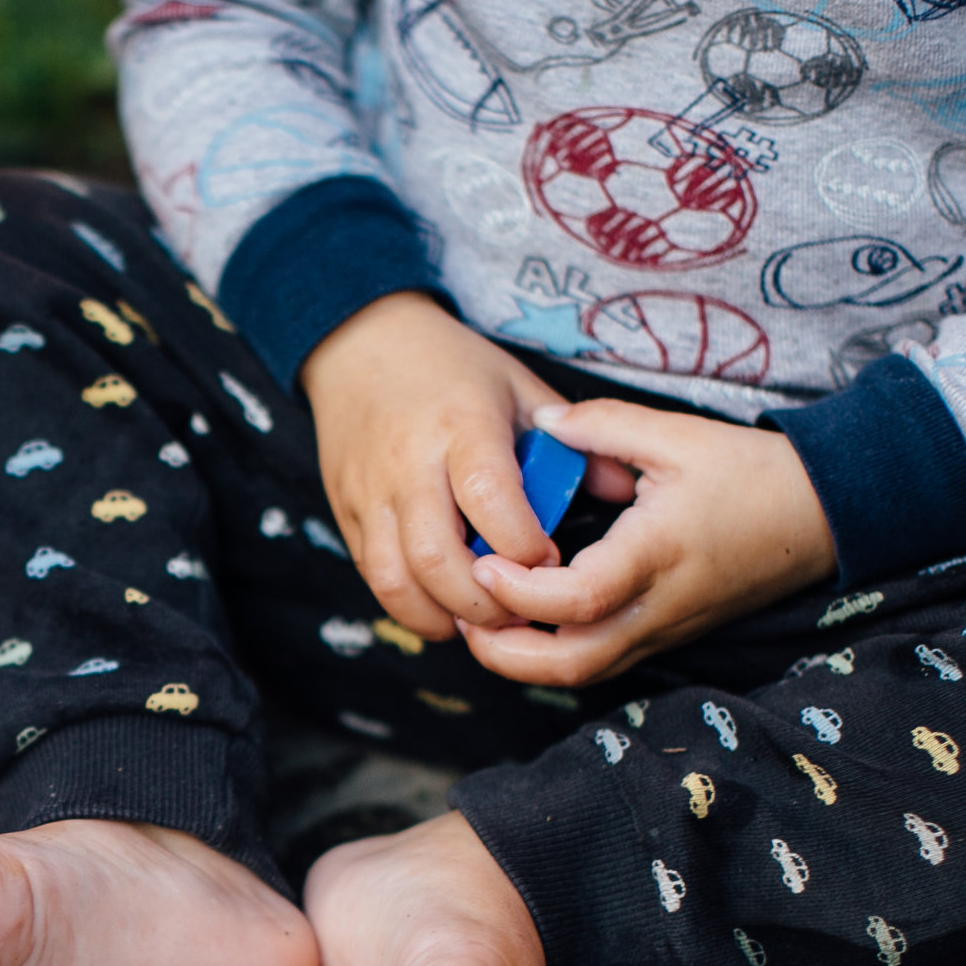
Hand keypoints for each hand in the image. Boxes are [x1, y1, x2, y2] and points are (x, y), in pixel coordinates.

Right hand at [297, 291, 611, 638]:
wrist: (359, 346)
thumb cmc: (449, 367)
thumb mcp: (518, 385)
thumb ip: (571, 440)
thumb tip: (620, 491)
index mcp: (461, 426)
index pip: (490, 501)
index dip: (524, 547)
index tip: (550, 562)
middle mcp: (409, 465)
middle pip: (437, 558)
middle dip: (485, 602)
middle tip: (519, 612)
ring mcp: (370, 493)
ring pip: (395, 580)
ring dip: (441, 616)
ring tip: (479, 620)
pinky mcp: (346, 513)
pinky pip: (372, 576)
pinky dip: (409, 604)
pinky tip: (442, 606)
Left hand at [457, 400, 836, 686]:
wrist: (823, 514)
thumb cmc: (752, 473)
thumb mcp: (678, 436)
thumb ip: (602, 425)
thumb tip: (540, 422)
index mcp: (657, 555)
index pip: (576, 600)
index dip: (519, 592)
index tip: (484, 563)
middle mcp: (658, 607)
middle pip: (570, 665)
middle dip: (504, 652)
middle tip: (464, 612)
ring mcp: (663, 631)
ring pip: (582, 674)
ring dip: (523, 660)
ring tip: (482, 619)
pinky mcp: (664, 637)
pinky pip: (599, 662)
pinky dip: (551, 654)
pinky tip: (522, 620)